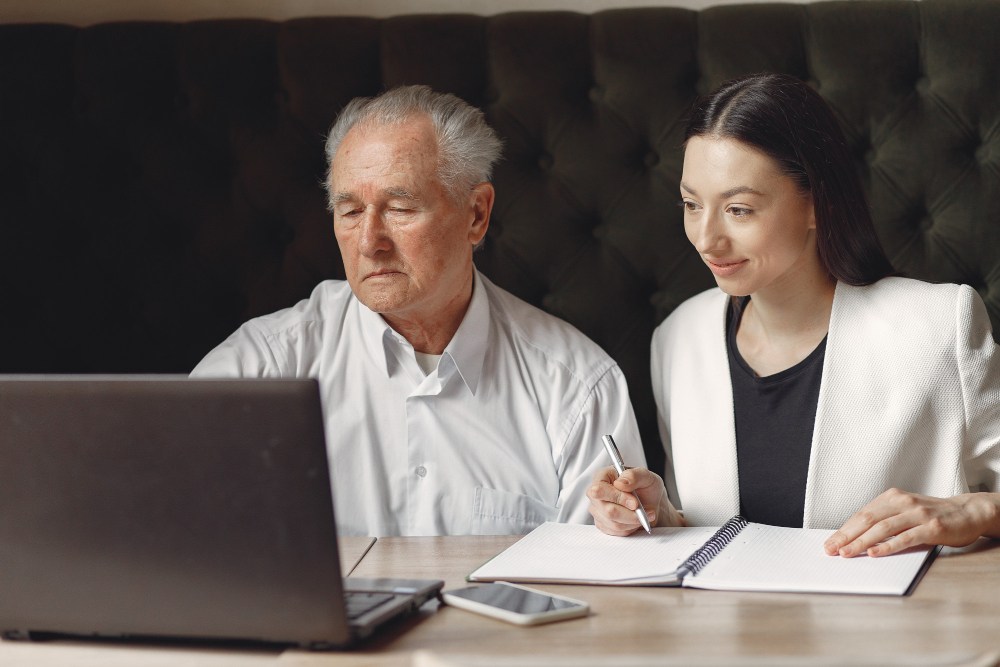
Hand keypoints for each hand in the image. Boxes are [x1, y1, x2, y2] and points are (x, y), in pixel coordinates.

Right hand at [587, 466, 684, 535]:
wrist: (650, 503)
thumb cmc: (646, 487)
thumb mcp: (646, 476)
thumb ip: (634, 476)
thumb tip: (620, 483)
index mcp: (602, 476)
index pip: (599, 490)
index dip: (617, 498)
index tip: (635, 502)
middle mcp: (596, 494)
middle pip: (607, 510)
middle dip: (630, 514)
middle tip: (644, 511)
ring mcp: (598, 510)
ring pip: (613, 523)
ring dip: (633, 521)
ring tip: (645, 514)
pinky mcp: (603, 524)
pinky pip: (616, 532)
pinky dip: (631, 527)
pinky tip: (636, 520)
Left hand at [823, 488, 999, 557]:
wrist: (967, 512)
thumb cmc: (931, 515)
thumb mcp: (904, 511)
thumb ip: (884, 520)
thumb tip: (856, 537)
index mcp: (891, 497)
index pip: (861, 514)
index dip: (843, 530)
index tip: (829, 543)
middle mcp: (902, 502)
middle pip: (867, 520)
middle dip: (846, 536)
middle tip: (831, 550)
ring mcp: (917, 514)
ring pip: (883, 528)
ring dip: (862, 542)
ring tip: (847, 553)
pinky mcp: (932, 528)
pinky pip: (906, 537)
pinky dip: (888, 546)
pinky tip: (875, 553)